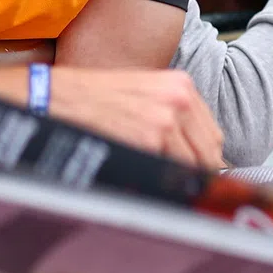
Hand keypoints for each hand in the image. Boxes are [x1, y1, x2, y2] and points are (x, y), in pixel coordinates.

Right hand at [48, 67, 223, 168]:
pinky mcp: (150, 139)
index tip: (202, 172)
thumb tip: (196, 152)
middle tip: (186, 187)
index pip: (213, 133)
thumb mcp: (145, 93)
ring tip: (160, 182)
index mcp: (181, 85)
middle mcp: (179, 98)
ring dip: (179, 179)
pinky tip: (145, 178)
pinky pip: (168, 171)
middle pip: (209, 151)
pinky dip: (160, 180)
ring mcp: (166, 119)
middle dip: (199, 173)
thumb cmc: (96, 97)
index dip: (208, 157)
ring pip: (193, 165)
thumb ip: (173, 115)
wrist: (59, 97)